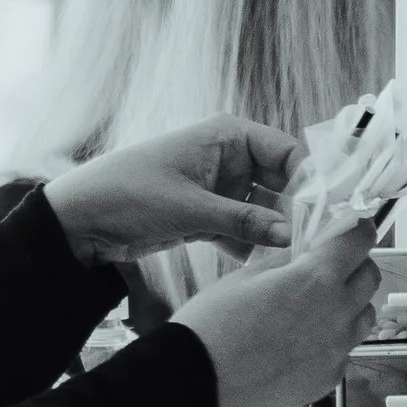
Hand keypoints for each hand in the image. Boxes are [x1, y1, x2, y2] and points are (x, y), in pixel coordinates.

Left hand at [43, 120, 304, 265]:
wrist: (78, 220)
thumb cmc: (125, 192)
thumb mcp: (189, 208)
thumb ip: (243, 221)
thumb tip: (289, 234)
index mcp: (226, 136)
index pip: (287, 151)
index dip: (310, 179)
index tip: (327, 210)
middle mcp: (228, 159)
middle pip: (281, 183)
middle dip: (297, 211)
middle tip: (315, 242)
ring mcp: (219, 189)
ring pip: (264, 210)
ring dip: (276, 233)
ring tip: (295, 260)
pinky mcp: (207, 217)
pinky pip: (244, 230)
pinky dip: (253, 247)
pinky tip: (266, 269)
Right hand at [174, 220, 379, 406]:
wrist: (195, 384)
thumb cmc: (210, 329)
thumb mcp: (245, 277)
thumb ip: (285, 261)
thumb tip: (304, 252)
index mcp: (315, 279)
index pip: (360, 239)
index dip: (356, 229)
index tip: (350, 230)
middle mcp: (336, 314)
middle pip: (371, 277)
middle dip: (354, 265)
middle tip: (328, 266)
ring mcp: (335, 350)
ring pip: (364, 316)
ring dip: (349, 303)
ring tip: (314, 307)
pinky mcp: (328, 379)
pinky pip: (345, 350)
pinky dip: (333, 340)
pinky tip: (302, 340)